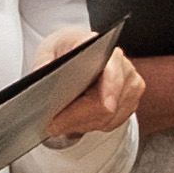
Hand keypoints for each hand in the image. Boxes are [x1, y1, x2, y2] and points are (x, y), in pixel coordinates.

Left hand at [34, 25, 148, 146]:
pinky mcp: (131, 100)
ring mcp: (130, 83)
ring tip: (61, 123)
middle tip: (53, 125)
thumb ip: (43, 61)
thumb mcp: (48, 50)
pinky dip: (91, 126)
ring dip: (82, 124)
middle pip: (107, 103)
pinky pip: (112, 122)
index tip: (106, 105)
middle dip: (78, 118)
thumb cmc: (66, 51)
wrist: (81, 53)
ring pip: (108, 117)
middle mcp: (121, 64)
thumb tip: (42, 72)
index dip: (111, 87)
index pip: (112, 68)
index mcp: (101, 46)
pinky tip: (77, 120)